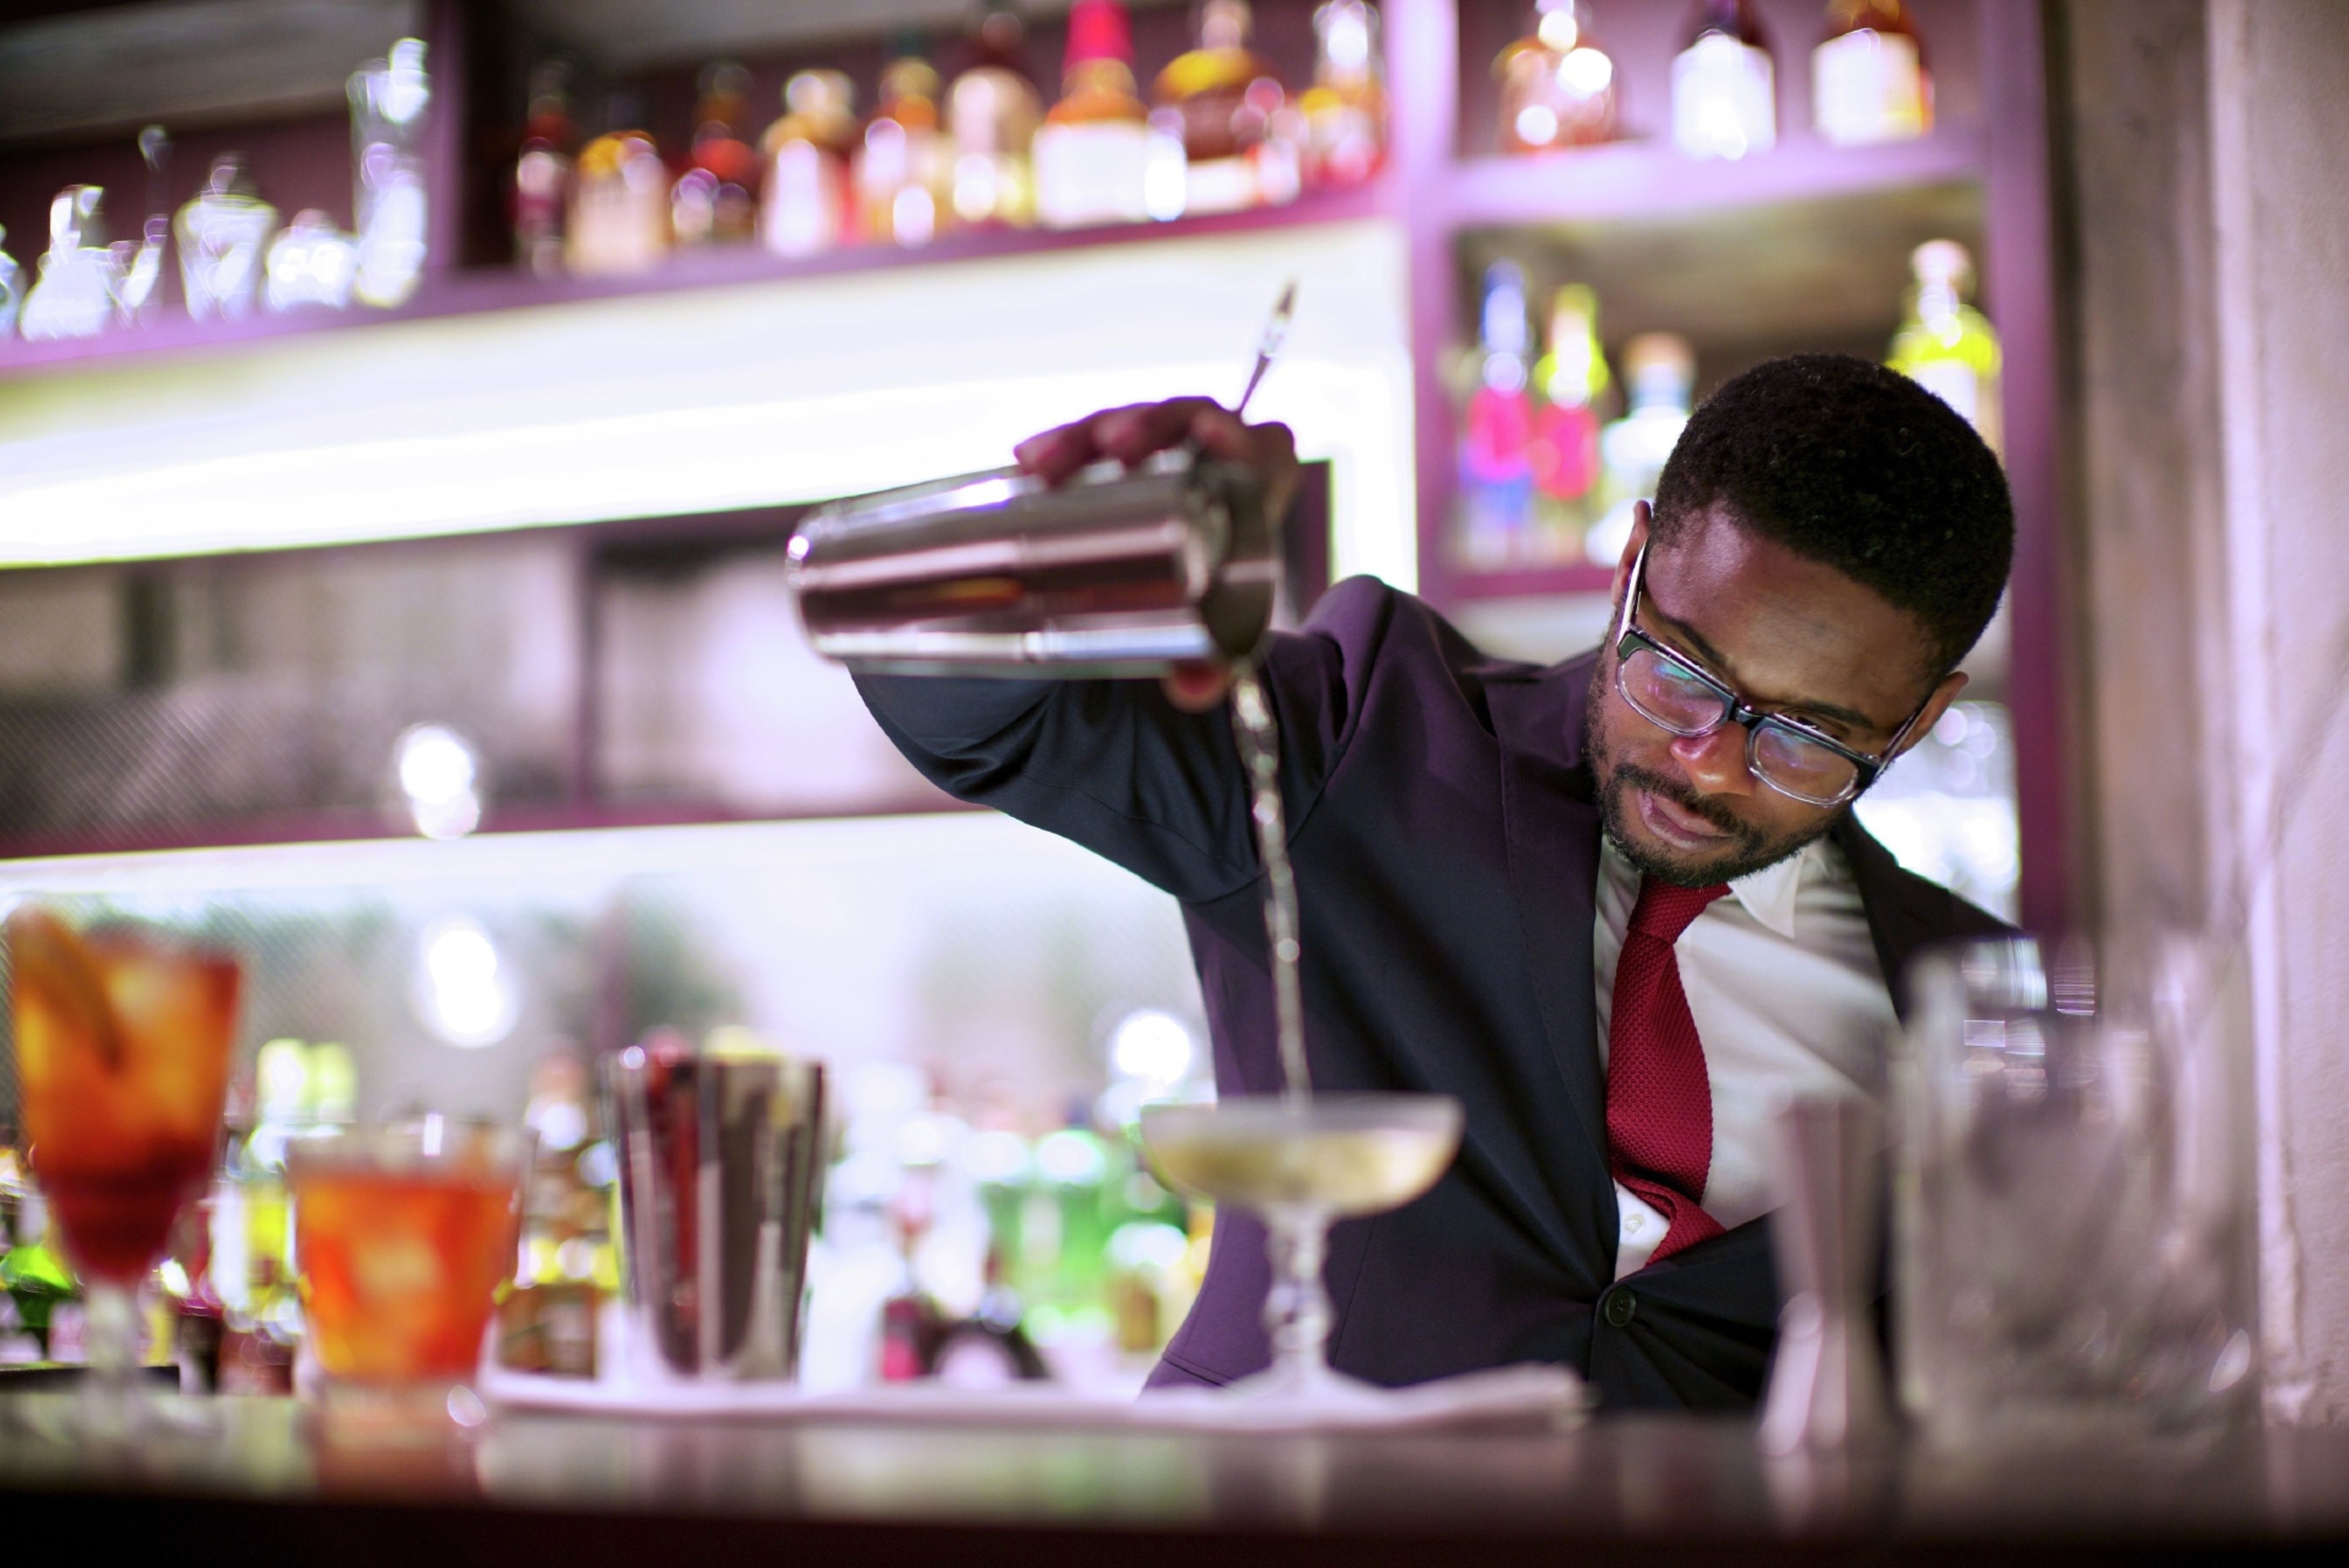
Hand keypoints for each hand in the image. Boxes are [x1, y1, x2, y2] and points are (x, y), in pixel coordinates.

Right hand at [1014, 397, 1295, 712]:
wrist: (1183, 572)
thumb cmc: (1216, 586)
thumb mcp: (1217, 630)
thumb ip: (1209, 667)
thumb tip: (1191, 693)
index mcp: (1260, 483)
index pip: (1263, 447)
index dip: (1240, 437)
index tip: (1210, 436)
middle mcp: (1214, 449)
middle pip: (1187, 417)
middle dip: (1148, 424)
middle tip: (1113, 444)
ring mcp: (1162, 441)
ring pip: (1129, 420)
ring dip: (1087, 435)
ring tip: (1046, 461)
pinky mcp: (1117, 442)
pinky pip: (1090, 432)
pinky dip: (1060, 443)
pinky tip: (1027, 456)